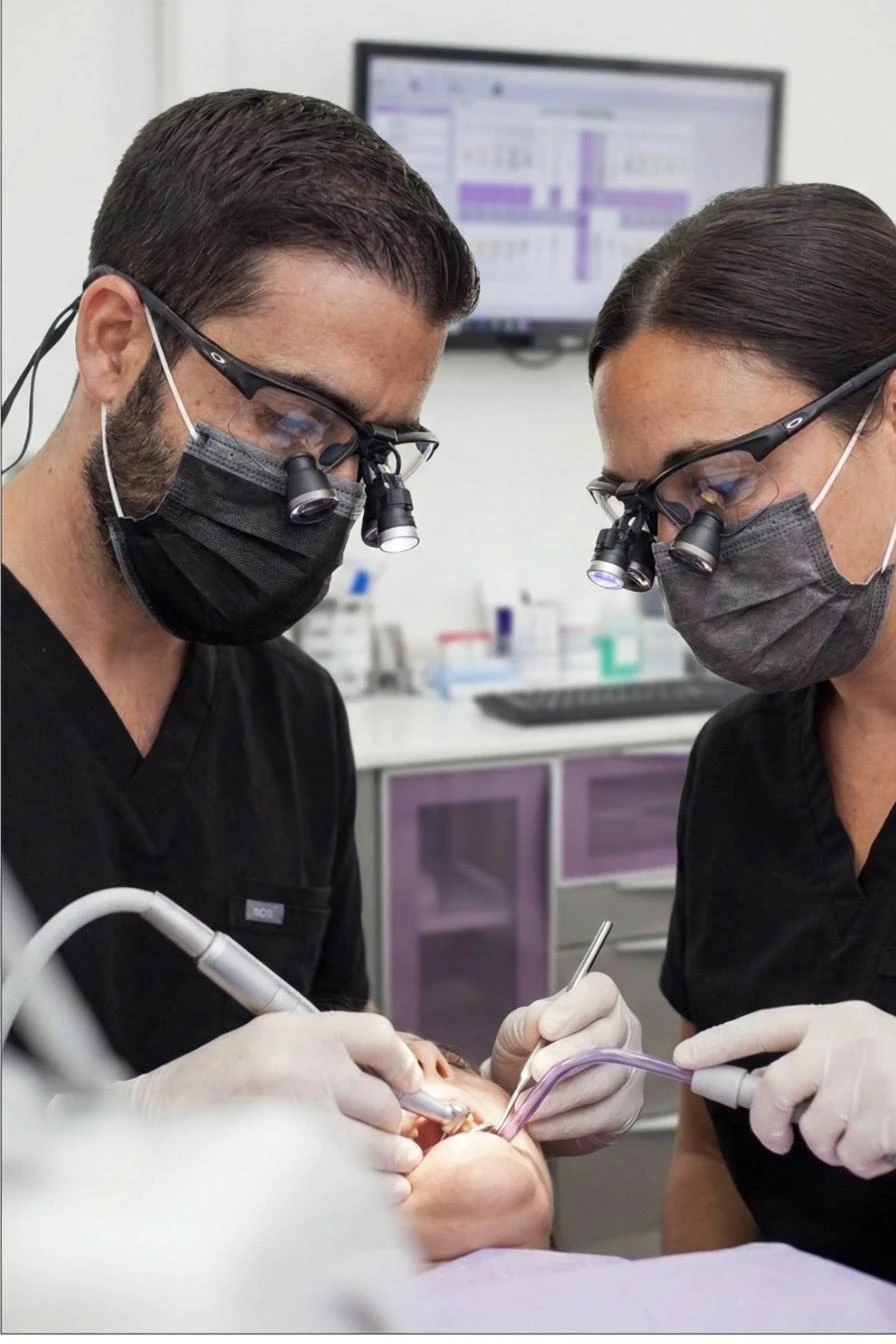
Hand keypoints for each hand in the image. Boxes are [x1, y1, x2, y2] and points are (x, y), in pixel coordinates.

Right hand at [110, 1012, 424, 1200]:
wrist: (150, 1120)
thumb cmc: (209, 1084)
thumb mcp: (267, 1041)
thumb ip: (325, 1052)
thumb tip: (394, 1079)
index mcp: (298, 1030)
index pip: (378, 1035)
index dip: (402, 1063)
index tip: (408, 1083)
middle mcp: (303, 1067)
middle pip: (384, 1099)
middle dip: (392, 1122)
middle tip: (393, 1135)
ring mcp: (298, 1116)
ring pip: (377, 1143)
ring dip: (391, 1158)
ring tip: (395, 1165)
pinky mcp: (290, 1162)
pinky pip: (357, 1179)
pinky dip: (377, 1188)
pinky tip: (381, 1189)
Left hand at [489, 973, 643, 1155]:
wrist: (524, 1092)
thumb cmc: (526, 1050)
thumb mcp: (518, 1027)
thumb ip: (530, 1020)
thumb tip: (542, 1021)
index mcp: (600, 999)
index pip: (600, 993)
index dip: (575, 1010)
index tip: (547, 1027)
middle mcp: (622, 1030)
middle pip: (605, 1041)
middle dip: (567, 1058)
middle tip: (536, 1071)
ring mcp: (630, 1071)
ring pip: (604, 1082)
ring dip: (561, 1097)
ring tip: (529, 1104)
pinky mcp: (626, 1109)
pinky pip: (601, 1117)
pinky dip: (566, 1123)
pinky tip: (541, 1123)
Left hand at [674, 1001, 895, 1178]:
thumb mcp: (856, 1040)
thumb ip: (813, 1056)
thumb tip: (763, 1088)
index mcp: (830, 1019)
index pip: (762, 1026)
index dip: (720, 1042)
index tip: (683, 1060)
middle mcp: (840, 1044)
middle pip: (775, 1091)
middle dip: (769, 1124)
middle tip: (779, 1139)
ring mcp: (862, 1083)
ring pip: (815, 1134)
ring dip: (835, 1145)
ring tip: (865, 1128)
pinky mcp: (883, 1122)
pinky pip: (853, 1159)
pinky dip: (867, 1162)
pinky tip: (887, 1142)